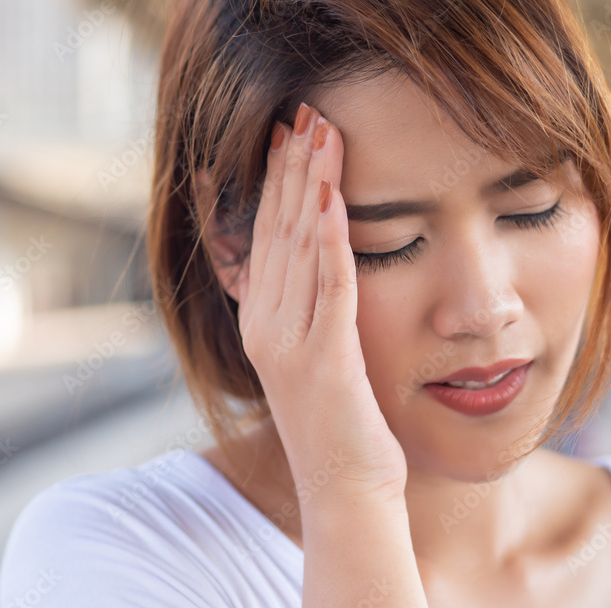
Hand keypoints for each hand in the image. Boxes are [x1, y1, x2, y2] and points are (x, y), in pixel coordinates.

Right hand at [236, 102, 408, 505]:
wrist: (346, 491)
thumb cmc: (342, 428)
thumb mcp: (318, 360)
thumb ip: (310, 313)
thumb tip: (318, 269)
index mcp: (264, 323)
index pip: (268, 238)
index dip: (278, 183)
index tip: (290, 135)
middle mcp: (267, 326)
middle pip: (277, 231)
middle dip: (292, 169)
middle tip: (303, 113)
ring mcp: (289, 343)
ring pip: (298, 247)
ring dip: (310, 186)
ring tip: (320, 133)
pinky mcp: (323, 360)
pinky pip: (327, 286)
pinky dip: (328, 238)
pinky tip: (333, 197)